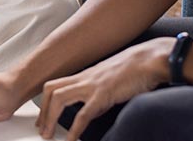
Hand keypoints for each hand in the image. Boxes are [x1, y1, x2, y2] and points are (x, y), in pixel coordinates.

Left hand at [36, 38, 172, 140]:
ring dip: (50, 118)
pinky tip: (71, 140)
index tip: (43, 118)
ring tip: (49, 135)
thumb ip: (98, 92)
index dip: (46, 102)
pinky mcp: (104, 94)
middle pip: (51, 90)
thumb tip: (92, 109)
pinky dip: (74, 129)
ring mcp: (92, 84)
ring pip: (59, 98)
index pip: (56, 84)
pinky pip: (83, 114)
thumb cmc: (135, 68)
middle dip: (43, 111)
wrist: (150, 59)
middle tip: (42, 129)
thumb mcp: (110, 79)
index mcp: (86, 75)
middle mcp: (85, 78)